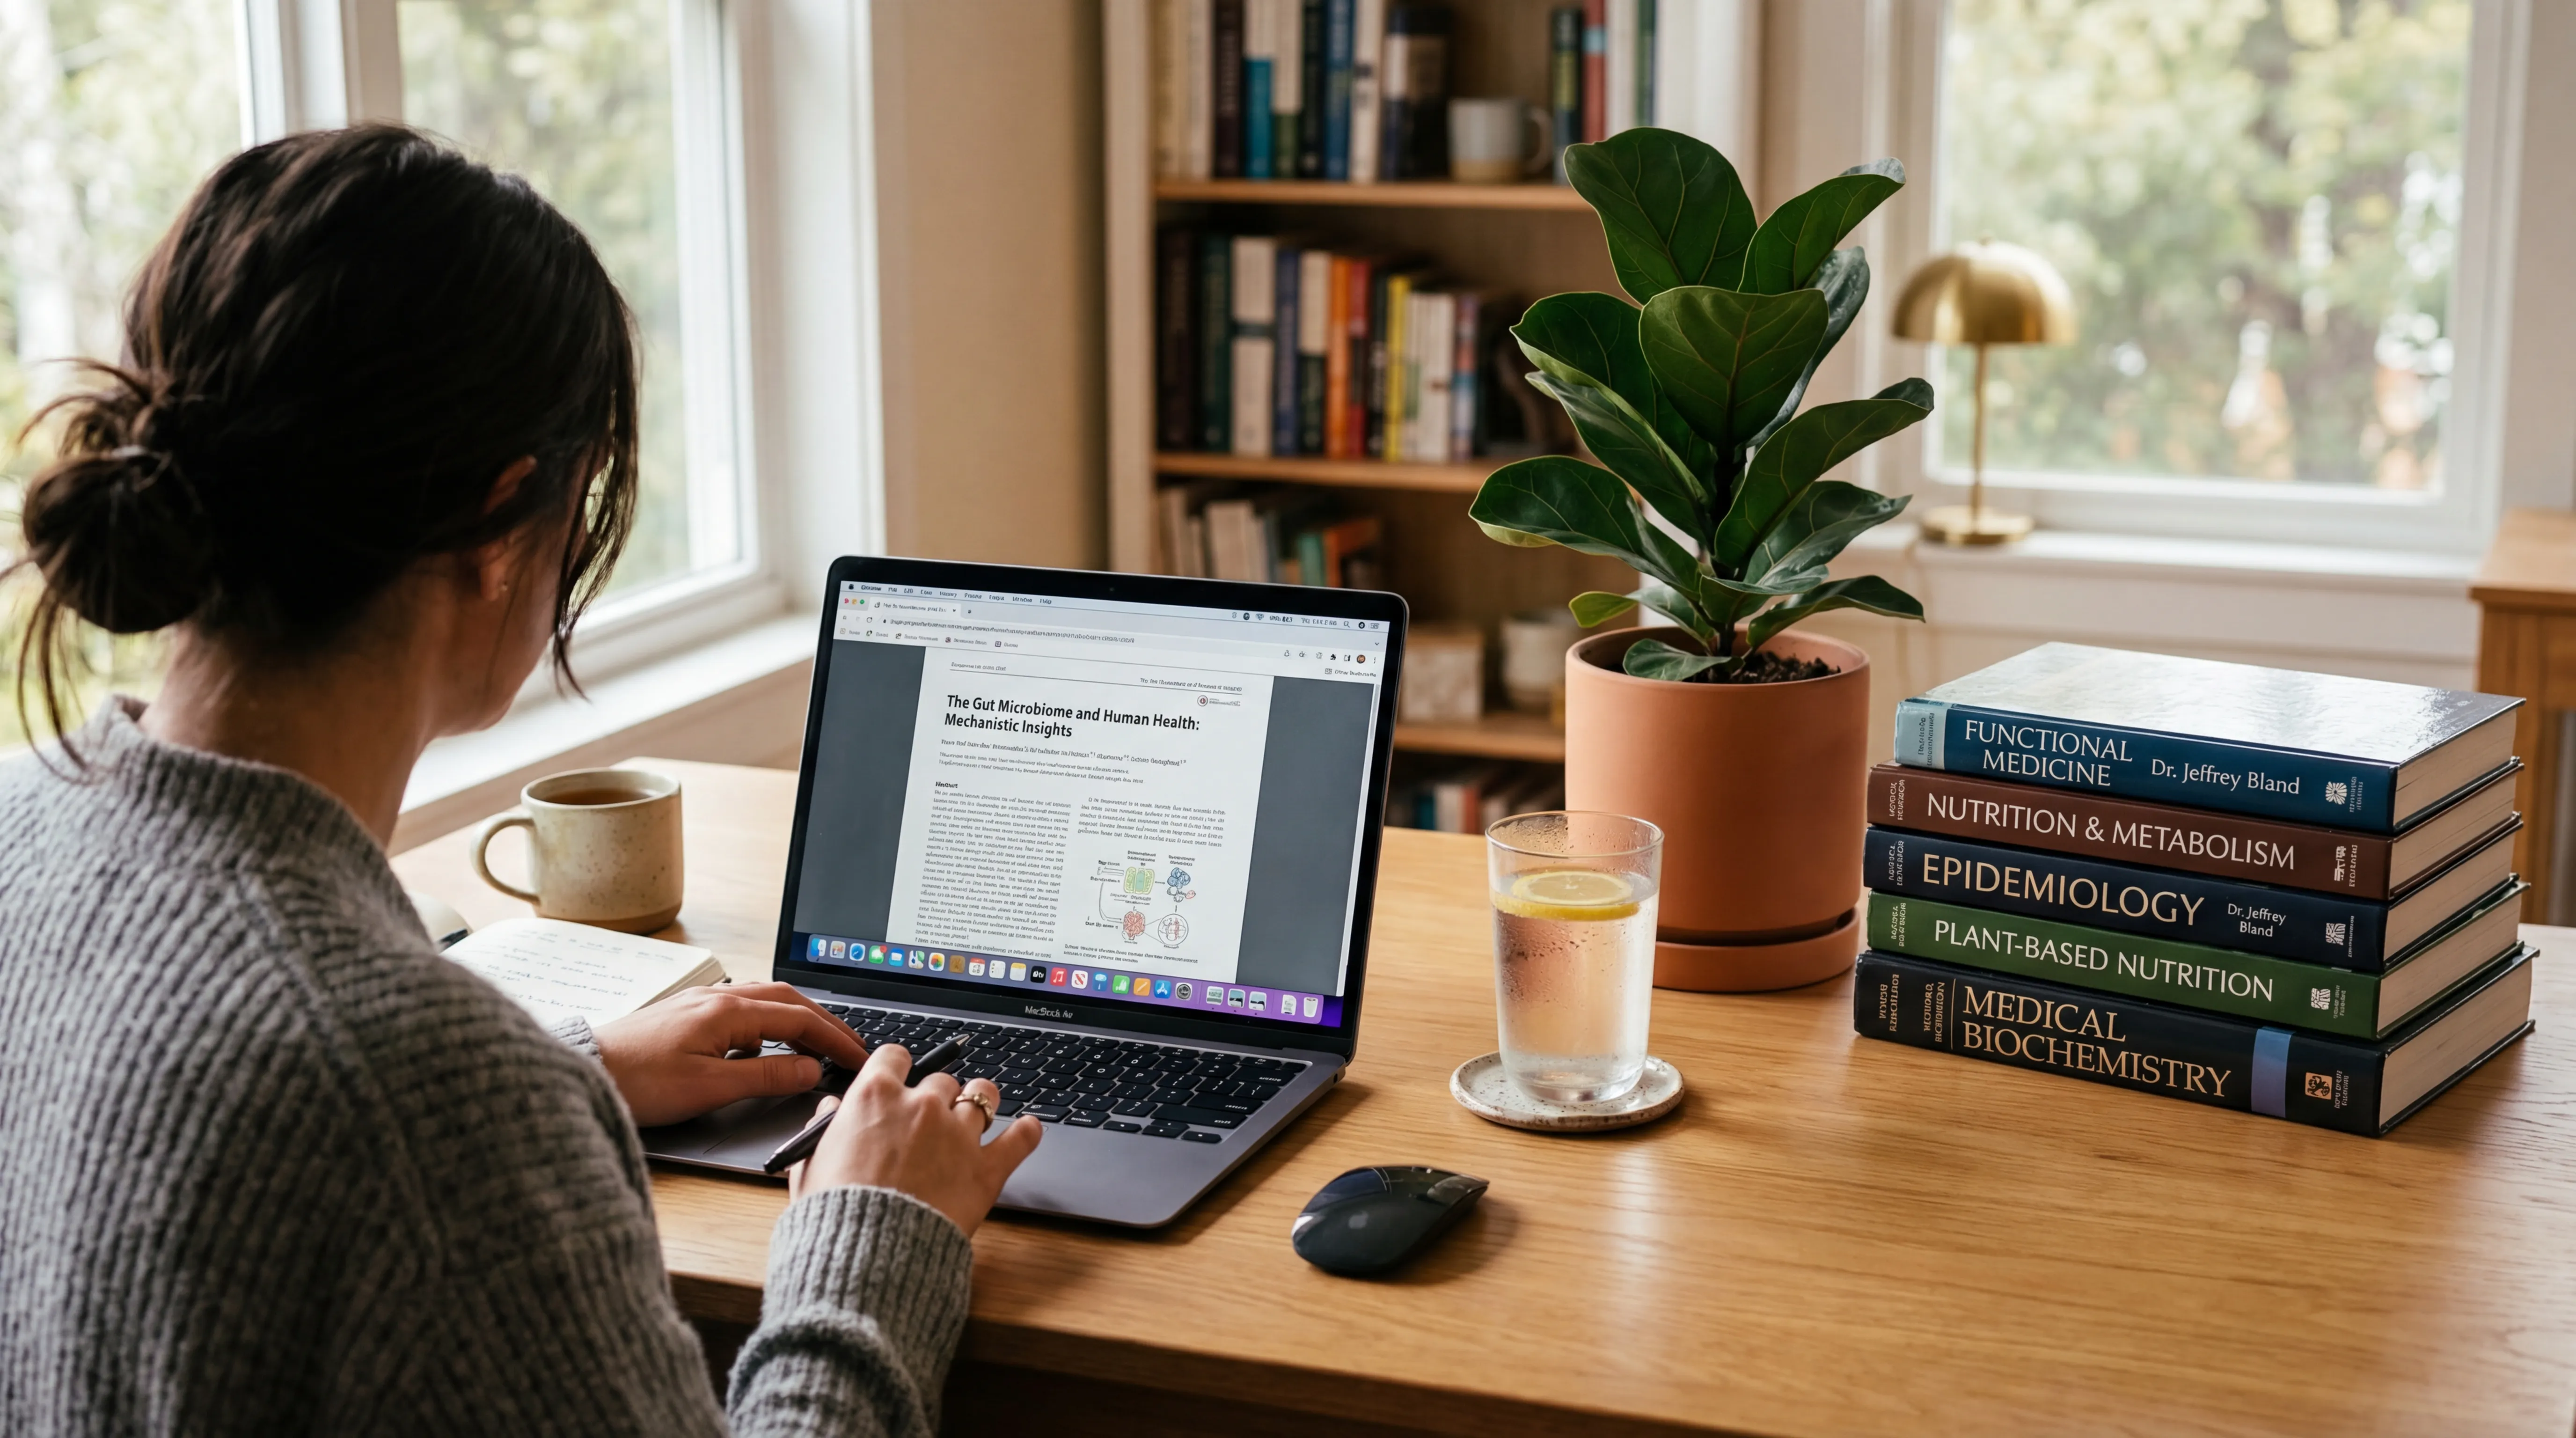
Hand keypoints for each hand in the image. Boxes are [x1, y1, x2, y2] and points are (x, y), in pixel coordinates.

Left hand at [592, 982, 868, 1126]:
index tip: (859, 1057)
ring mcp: (700, 1004)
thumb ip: (766, 1078)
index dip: (835, 1039)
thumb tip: (810, 1070)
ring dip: (798, 1021)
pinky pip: (742, 1012)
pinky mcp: (687, 1016)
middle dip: (825, 1023)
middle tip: (851, 1047)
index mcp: (728, 1011)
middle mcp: (717, 999)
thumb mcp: (709, 1088)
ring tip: (818, 1045)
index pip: (800, 1020)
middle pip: (788, 1001)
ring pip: (765, 1002)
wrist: (585, 1072)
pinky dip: (768, 1026)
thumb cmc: (638, 1082)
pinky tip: (763, 1049)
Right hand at [789, 1042, 1042, 1236]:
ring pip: (983, 1095)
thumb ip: (822, 1129)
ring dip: (979, 1102)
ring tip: (979, 1114)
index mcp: (875, 1097)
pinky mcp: (985, 1169)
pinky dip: (1026, 1133)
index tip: (900, 1078)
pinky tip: (1028, 1129)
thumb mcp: (809, 1165)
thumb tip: (830, 1109)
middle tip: (930, 1120)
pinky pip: (1020, 1139)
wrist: (866, 1256)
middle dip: (936, 1096)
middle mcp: (921, 1105)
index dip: (898, 1067)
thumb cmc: (834, 1214)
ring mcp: (958, 1134)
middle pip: (941, 1080)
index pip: (894, 1056)